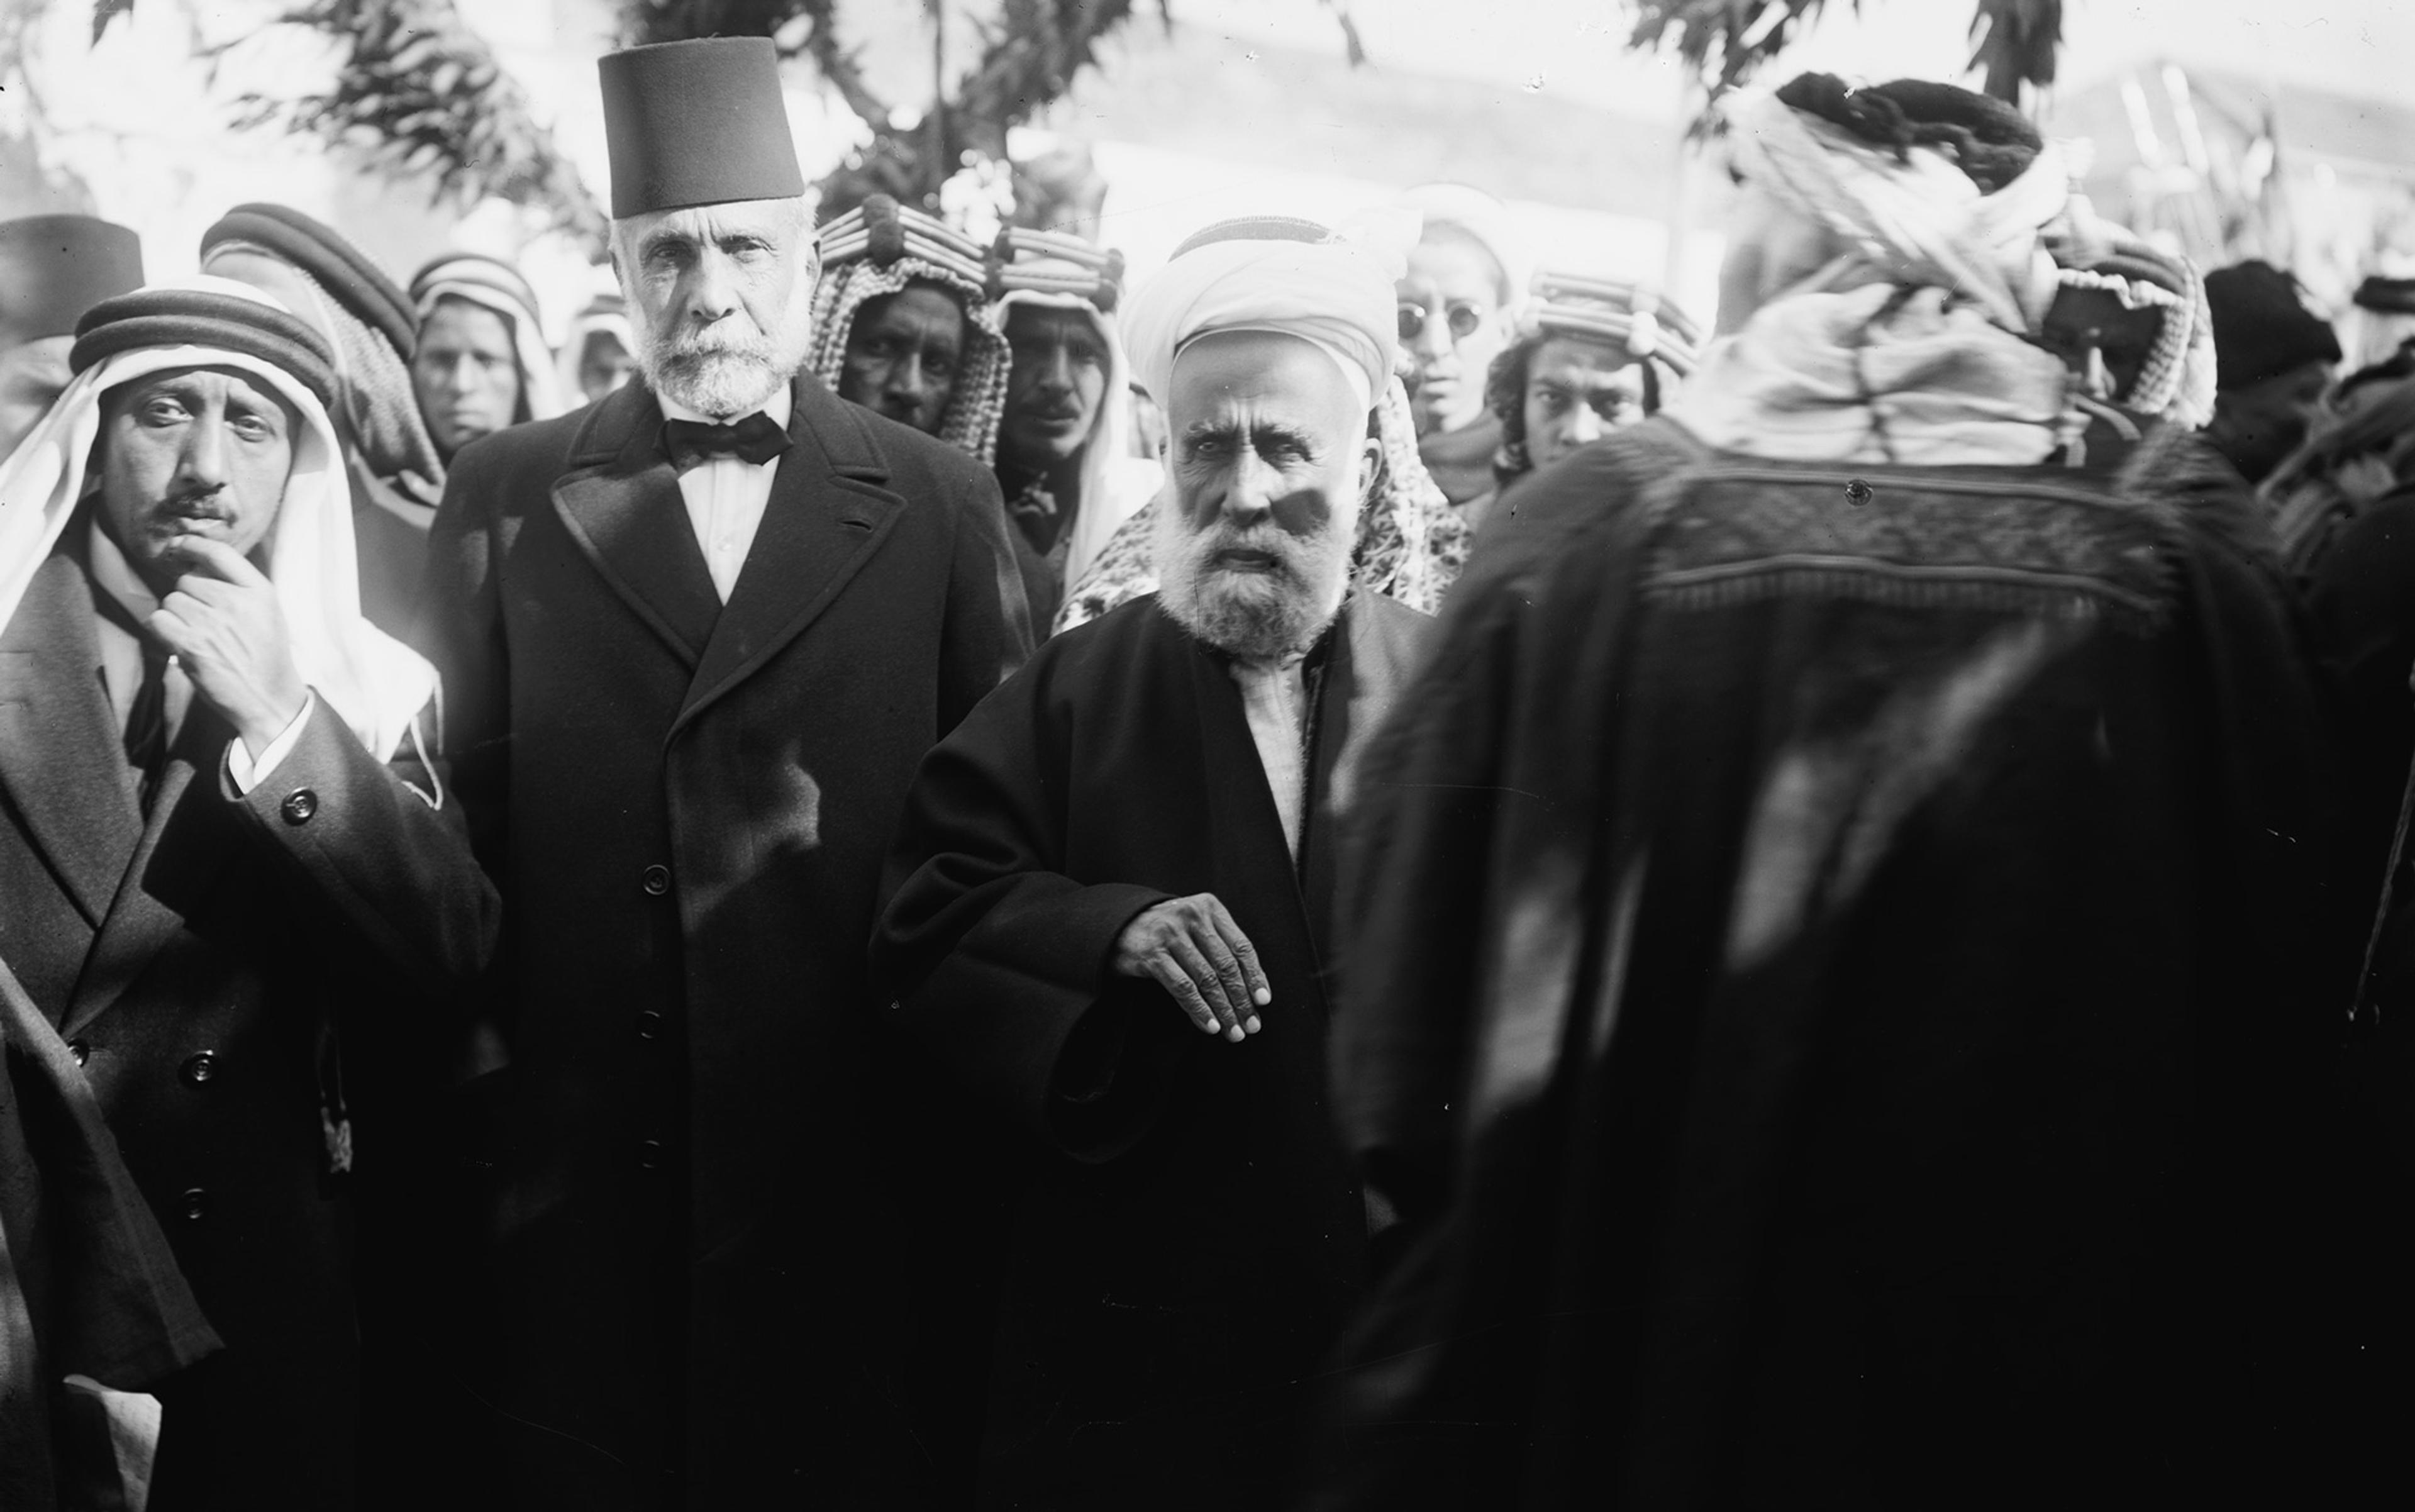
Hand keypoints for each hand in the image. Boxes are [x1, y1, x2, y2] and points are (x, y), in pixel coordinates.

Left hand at [148, 535, 307, 757]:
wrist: (268, 699)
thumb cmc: (266, 657)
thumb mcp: (268, 613)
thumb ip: (240, 588)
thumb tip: (198, 565)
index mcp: (259, 592)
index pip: (219, 554)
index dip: (193, 545)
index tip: (180, 547)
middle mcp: (236, 603)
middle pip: (188, 580)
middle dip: (189, 598)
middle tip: (203, 621)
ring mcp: (213, 624)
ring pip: (171, 601)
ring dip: (176, 617)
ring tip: (196, 636)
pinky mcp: (191, 645)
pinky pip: (158, 620)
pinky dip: (163, 631)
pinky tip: (179, 642)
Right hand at [1111, 894, 1269, 1042]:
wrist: (1120, 925)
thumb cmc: (1168, 931)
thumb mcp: (1197, 926)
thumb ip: (1221, 946)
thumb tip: (1253, 988)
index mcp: (1210, 907)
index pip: (1241, 946)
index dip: (1255, 976)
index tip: (1264, 1002)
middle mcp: (1192, 917)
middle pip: (1226, 966)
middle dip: (1241, 1000)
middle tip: (1252, 1025)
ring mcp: (1171, 935)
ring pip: (1207, 980)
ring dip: (1223, 1011)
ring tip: (1233, 1031)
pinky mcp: (1152, 955)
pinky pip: (1182, 988)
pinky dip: (1199, 1010)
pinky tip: (1210, 1025)